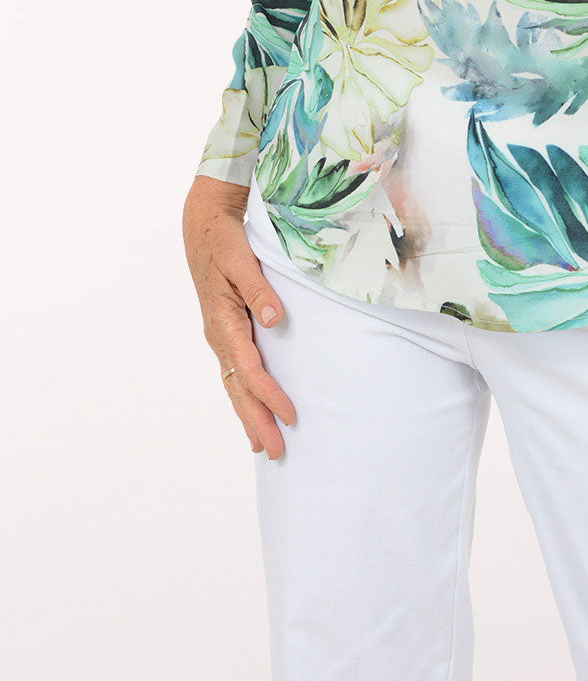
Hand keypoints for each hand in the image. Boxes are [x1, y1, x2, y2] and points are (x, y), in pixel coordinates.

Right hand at [182, 176, 296, 459]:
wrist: (204, 227)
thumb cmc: (225, 242)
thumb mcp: (242, 260)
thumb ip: (259, 290)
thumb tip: (276, 320)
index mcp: (223, 322)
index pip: (249, 370)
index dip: (270, 395)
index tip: (290, 415)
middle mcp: (219, 336)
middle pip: (238, 389)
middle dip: (256, 421)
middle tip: (276, 453)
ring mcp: (220, 336)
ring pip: (234, 385)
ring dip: (249, 415)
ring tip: (263, 445)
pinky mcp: (226, 331)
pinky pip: (235, 373)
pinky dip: (244, 396)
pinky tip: (254, 409)